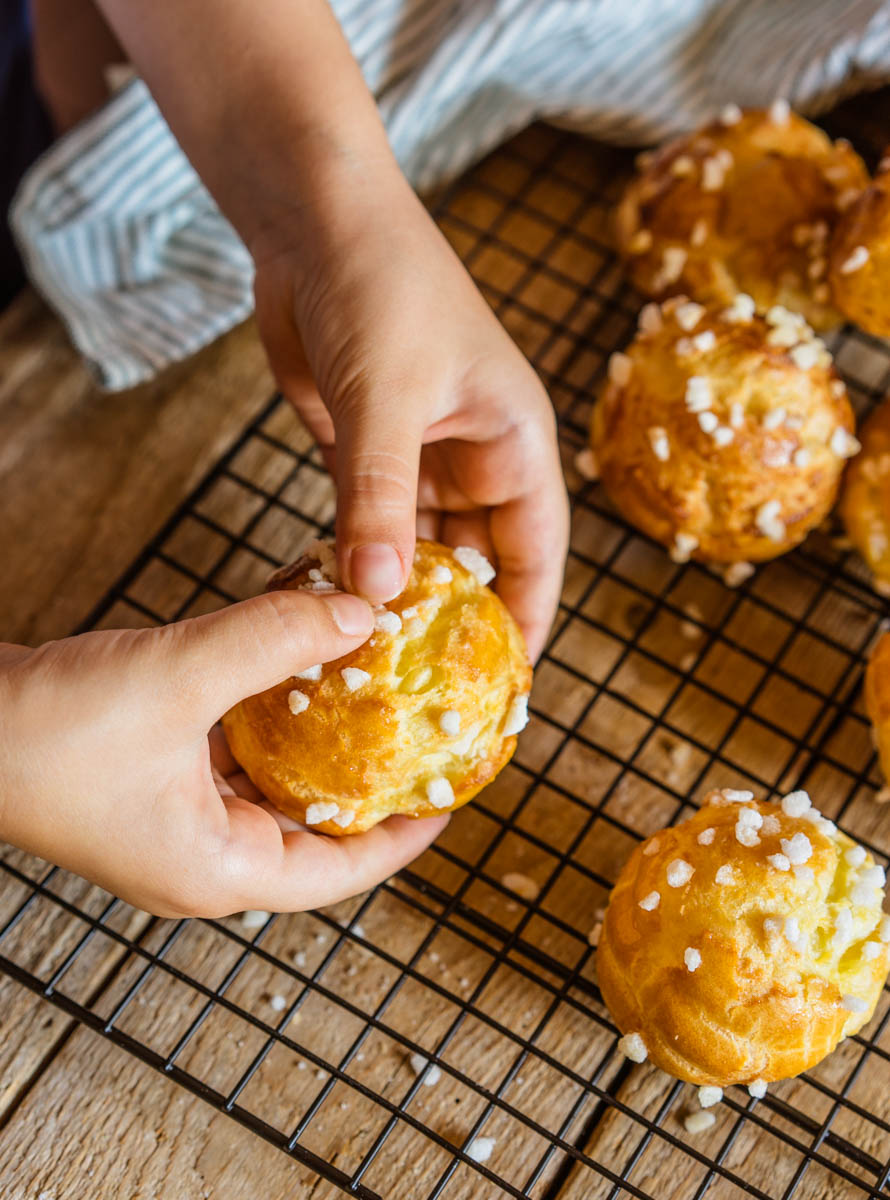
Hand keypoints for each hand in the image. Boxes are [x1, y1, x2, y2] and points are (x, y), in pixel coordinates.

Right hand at [0, 591, 446, 916]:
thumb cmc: (41, 733)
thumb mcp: (176, 679)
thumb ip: (273, 640)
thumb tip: (361, 612)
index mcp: (218, 870)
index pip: (343, 871)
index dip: (406, 833)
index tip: (451, 790)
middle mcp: (204, 854)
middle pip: (316, 825)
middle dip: (369, 774)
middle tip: (421, 727)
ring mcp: (178, 817)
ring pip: (275, 778)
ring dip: (319, 730)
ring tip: (374, 684)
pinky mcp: (156, 777)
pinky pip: (235, 748)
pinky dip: (269, 707)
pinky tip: (297, 657)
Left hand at [252, 168, 568, 660]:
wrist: (315, 219)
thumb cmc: (380, 286)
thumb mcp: (385, 399)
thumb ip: (379, 498)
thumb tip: (374, 595)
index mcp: (514, 441)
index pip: (536, 550)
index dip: (529, 617)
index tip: (510, 683)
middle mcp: (476, 456)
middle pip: (478, 559)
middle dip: (455, 618)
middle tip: (426, 689)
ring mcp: (420, 456)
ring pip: (419, 547)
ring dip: (399, 594)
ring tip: (376, 661)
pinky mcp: (366, 452)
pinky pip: (370, 524)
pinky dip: (357, 562)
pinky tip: (337, 603)